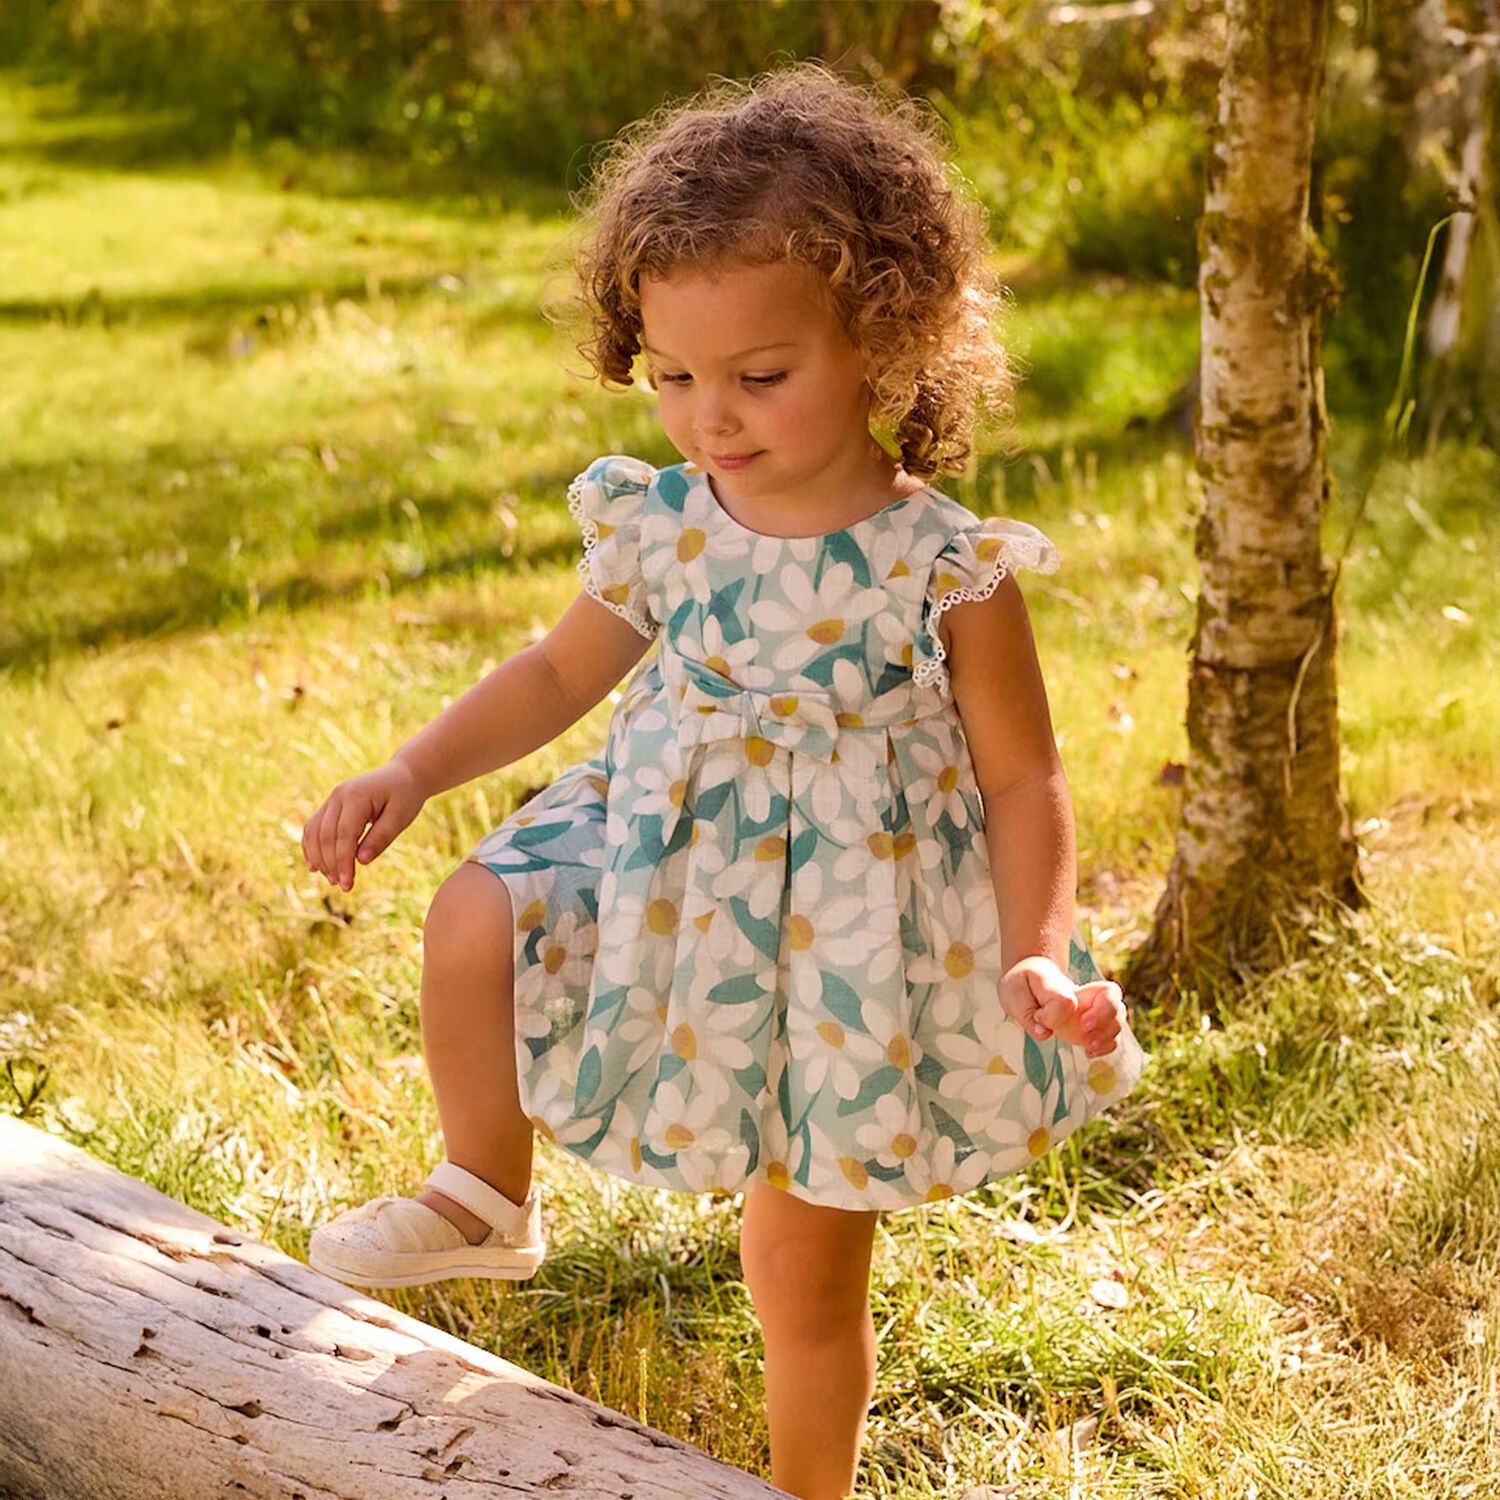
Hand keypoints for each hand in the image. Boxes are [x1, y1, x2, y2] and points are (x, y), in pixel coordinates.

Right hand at [302, 759, 427, 890]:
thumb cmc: (405, 796)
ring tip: (332, 880)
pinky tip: (315, 867)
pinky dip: (311, 847)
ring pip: (314, 832)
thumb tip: (360, 861)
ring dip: (319, 858)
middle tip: (343, 887)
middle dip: (332, 864)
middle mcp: (338, 795)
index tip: (348, 885)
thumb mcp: (401, 817)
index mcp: (356, 796)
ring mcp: (331, 799)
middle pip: (326, 836)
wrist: (402, 775)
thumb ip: (381, 838)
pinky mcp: (330, 805)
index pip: (344, 835)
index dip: (343, 862)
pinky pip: (313, 827)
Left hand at [998, 956, 1125, 1058]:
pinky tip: (1090, 1053)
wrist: (1032, 979)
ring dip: (1108, 1034)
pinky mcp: (1093, 1026)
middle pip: (1112, 994)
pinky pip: (1113, 1034)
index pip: (1065, 998)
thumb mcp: (1014, 993)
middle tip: (1084, 1029)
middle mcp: (1080, 994)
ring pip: (1118, 1015)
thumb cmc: (1023, 984)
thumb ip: (1027, 1013)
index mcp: (1057, 984)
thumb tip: (1044, 1033)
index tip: (1038, 1016)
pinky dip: (1108, 1046)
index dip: (1054, 1012)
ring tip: (1088, 1048)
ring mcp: (1090, 1009)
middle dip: (1104, 1015)